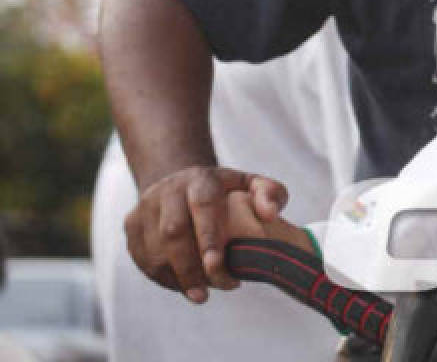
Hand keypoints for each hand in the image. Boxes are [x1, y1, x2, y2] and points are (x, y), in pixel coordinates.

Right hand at [123, 165, 287, 302]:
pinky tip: (184, 286)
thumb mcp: (251, 184)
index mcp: (200, 179)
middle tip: (210, 291)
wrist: (181, 182)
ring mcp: (145, 207)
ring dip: (178, 277)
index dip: (208, 237)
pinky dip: (164, 278)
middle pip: (173, 232)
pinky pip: (143, 259)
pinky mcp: (131, 225)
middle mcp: (168, 190)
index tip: (218, 265)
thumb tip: (270, 215)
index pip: (202, 207)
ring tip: (201, 293)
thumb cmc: (224, 191)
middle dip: (191, 267)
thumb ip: (270, 194)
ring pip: (155, 250)